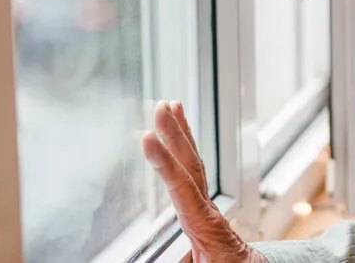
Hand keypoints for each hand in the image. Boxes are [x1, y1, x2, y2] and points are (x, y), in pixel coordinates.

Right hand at [142, 101, 265, 262]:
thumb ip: (185, 260)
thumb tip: (153, 256)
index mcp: (206, 226)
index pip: (182, 186)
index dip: (163, 161)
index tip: (147, 137)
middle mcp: (208, 212)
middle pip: (191, 165)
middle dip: (175, 134)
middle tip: (161, 106)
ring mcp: (207, 211)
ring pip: (194, 166)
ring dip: (182, 135)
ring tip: (172, 106)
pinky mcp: (204, 215)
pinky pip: (194, 177)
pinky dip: (185, 155)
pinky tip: (179, 142)